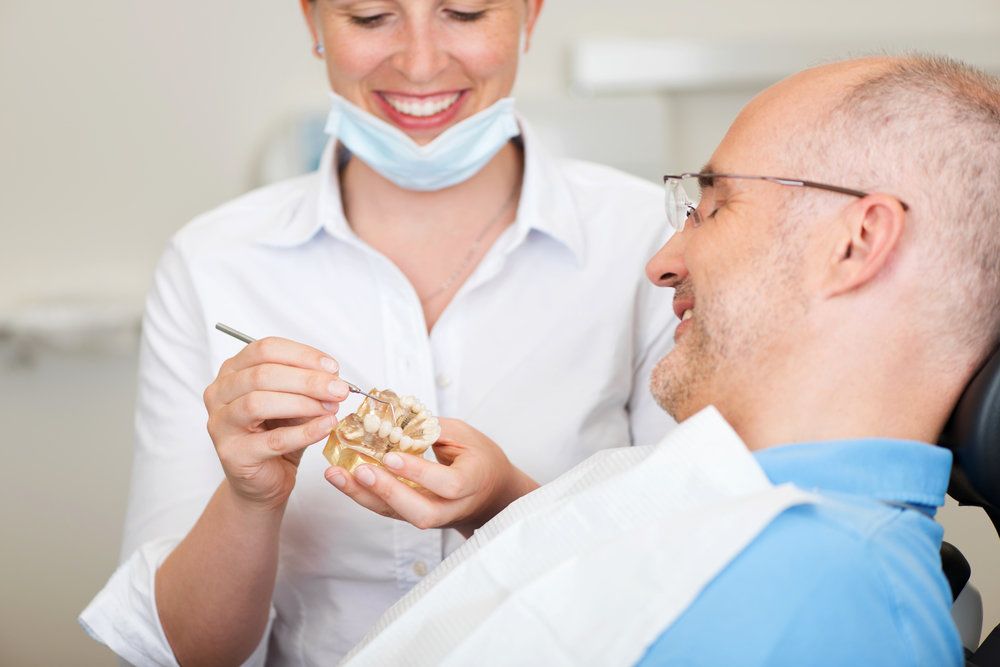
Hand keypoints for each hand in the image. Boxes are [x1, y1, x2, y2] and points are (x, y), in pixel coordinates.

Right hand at [203, 336, 348, 510]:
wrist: (265, 478)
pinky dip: (304, 432)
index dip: (302, 355)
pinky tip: (325, 426)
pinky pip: (272, 440)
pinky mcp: (233, 454)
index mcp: (233, 371)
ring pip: (258, 403)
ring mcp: (221, 424)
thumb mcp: (294, 401)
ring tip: (331, 408)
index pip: (265, 349)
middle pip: (262, 375)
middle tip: (339, 389)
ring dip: (302, 403)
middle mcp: (219, 393)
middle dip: (307, 380)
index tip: (332, 367)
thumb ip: (307, 386)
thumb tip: (333, 379)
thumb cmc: (276, 433)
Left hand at [324, 419, 538, 536]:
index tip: (391, 456)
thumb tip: (398, 418)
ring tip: (335, 475)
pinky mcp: (413, 516)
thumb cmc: (480, 458)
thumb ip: (433, 430)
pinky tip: (341, 478)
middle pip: (420, 513)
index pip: (447, 484)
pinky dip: (362, 494)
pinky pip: (387, 510)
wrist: (491, 494)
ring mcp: (432, 516)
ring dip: (363, 496)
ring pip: (397, 515)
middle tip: (360, 470)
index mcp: (472, 483)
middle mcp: (451, 507)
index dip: (419, 472)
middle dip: (387, 492)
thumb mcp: (466, 435)